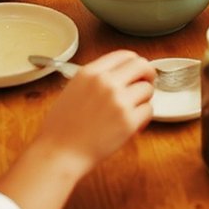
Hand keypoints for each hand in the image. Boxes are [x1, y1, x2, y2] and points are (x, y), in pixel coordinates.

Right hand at [0, 50, 155, 208]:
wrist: (59, 153)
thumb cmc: (62, 127)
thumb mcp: (72, 89)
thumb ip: (96, 78)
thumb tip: (121, 74)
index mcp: (90, 72)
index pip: (124, 54)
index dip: (134, 63)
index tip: (136, 71)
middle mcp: (106, 83)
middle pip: (142, 65)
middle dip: (147, 75)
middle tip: (145, 85)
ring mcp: (119, 101)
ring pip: (148, 89)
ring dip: (143, 100)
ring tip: (130, 111)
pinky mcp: (128, 121)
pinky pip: (149, 110)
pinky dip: (143, 118)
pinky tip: (131, 125)